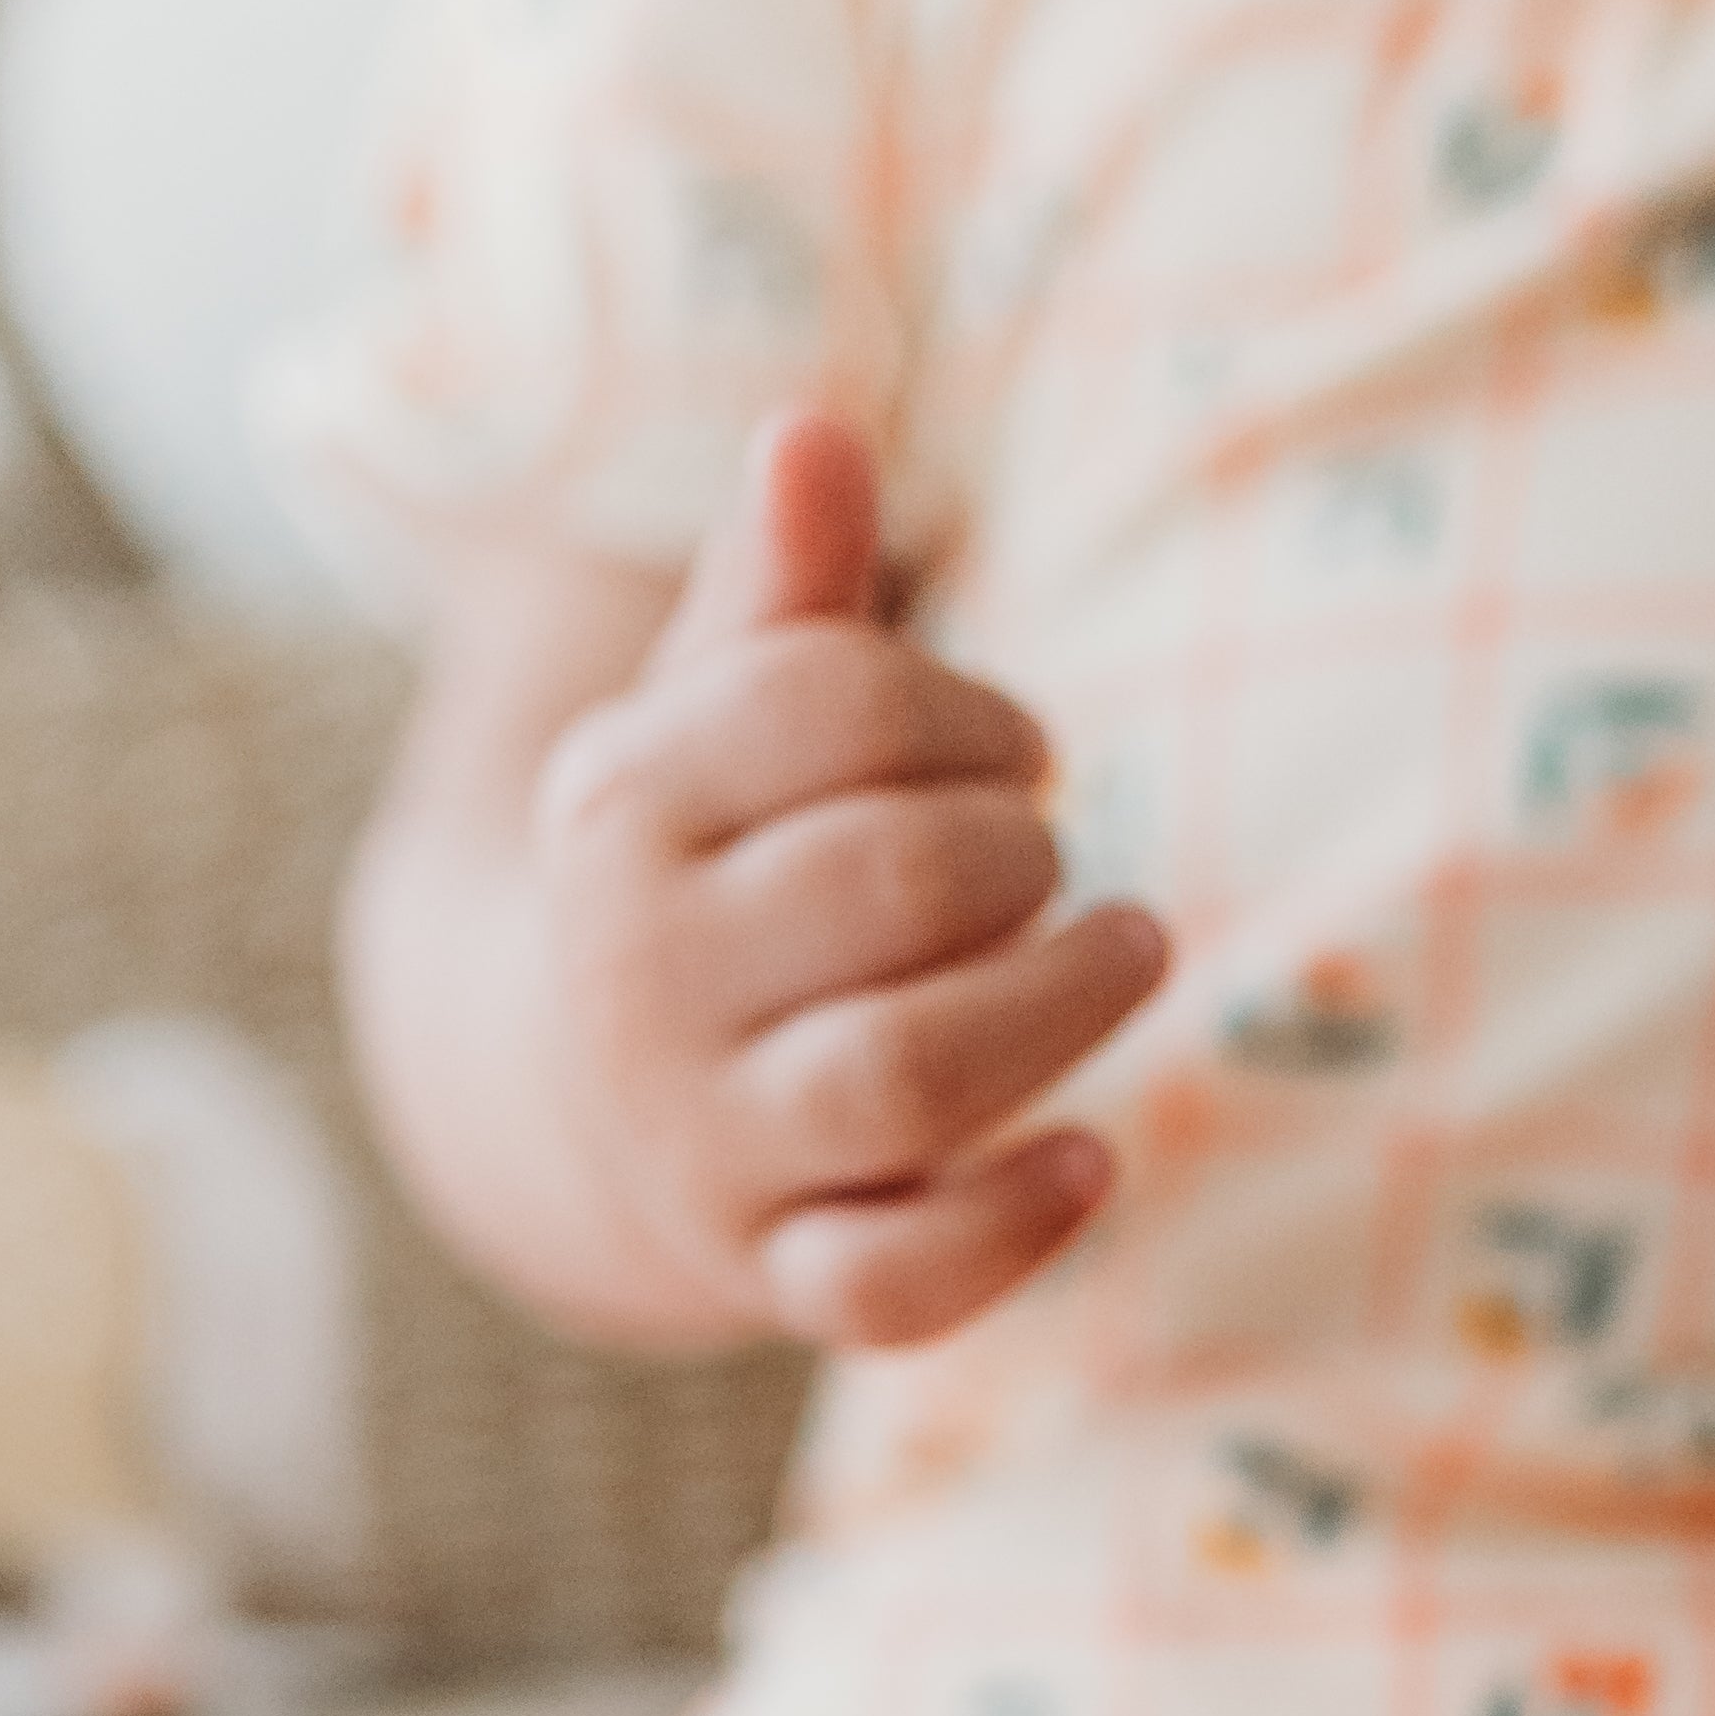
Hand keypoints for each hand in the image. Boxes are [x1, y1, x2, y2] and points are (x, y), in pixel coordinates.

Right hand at [526, 410, 1168, 1346]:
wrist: (584, 1107)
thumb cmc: (718, 867)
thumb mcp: (716, 720)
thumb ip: (781, 590)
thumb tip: (818, 431)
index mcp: (618, 802)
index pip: (829, 707)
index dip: (970, 709)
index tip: (1018, 749)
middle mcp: (641, 976)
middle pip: (893, 885)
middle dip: (1022, 853)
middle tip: (1054, 858)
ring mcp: (705, 1141)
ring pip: (909, 1076)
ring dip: (1059, 1006)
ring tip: (1130, 951)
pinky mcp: (774, 1273)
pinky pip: (894, 1284)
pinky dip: (1012, 1225)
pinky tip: (1095, 1157)